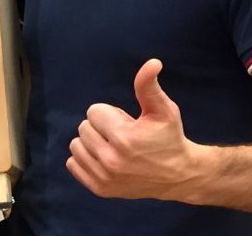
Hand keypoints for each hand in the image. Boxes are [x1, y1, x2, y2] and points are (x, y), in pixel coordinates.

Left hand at [66, 59, 204, 200]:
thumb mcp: (163, 109)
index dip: (110, 113)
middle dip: (101, 126)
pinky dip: (85, 158)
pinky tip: (104, 158)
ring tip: (114, 146)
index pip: (93, 111)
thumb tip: (153, 62)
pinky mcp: (100, 189)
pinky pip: (73, 164)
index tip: (126, 122)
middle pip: (83, 127)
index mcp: (123, 138)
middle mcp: (111, 160)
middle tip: (123, 134)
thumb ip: (148, 85)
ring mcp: (104, 178)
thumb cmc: (169, 137)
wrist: (178, 175)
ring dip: (91, 141)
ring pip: (76, 145)